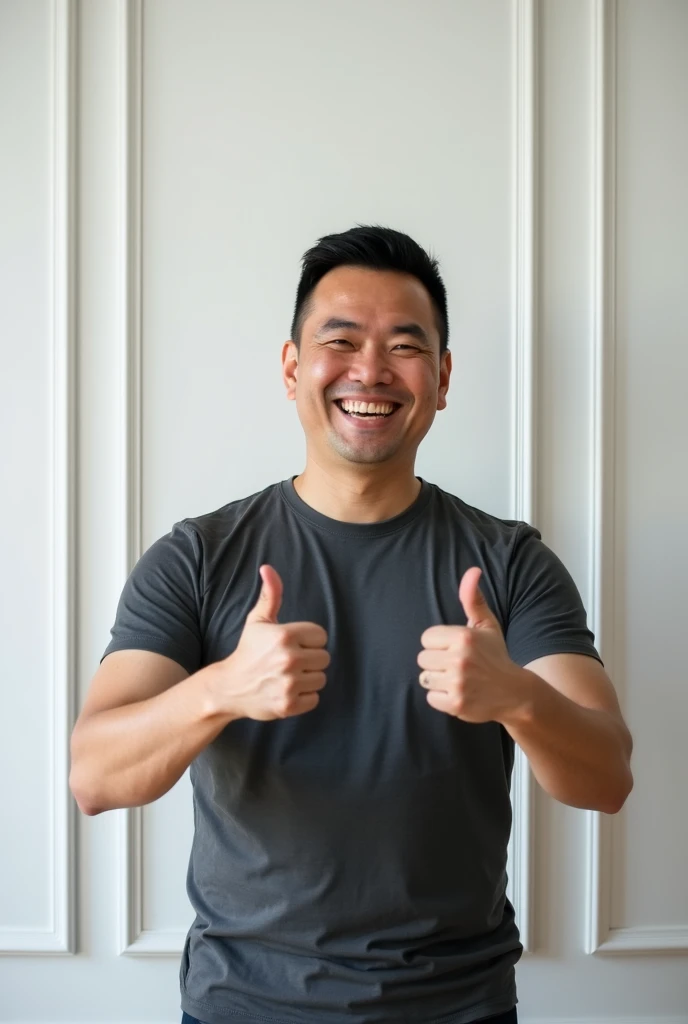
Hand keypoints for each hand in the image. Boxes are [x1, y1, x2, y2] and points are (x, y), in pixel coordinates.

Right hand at [212, 565, 329, 721]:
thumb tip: (268, 568)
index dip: (309, 640)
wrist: (229, 687)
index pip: (321, 636)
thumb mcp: (258, 620)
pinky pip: (315, 699)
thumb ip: (270, 595)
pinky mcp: (289, 705)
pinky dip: (304, 697)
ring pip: (321, 679)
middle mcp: (289, 659)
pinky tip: (287, 690)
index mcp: (284, 636)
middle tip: (290, 662)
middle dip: (310, 659)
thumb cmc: (248, 651)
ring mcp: (289, 684)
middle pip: (324, 658)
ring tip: (288, 676)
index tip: (293, 644)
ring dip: (308, 678)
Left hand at [417, 567, 523, 723]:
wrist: (515, 693)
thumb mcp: (486, 625)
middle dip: (437, 662)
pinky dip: (442, 698)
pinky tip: (459, 693)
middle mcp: (459, 658)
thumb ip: (473, 599)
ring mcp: (457, 683)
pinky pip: (431, 698)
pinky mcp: (455, 704)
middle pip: (423, 658)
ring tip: (458, 679)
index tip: (455, 648)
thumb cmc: (496, 655)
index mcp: (463, 636)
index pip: (426, 638)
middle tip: (457, 665)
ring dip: (438, 680)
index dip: (439, 644)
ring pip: (425, 678)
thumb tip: (472, 570)